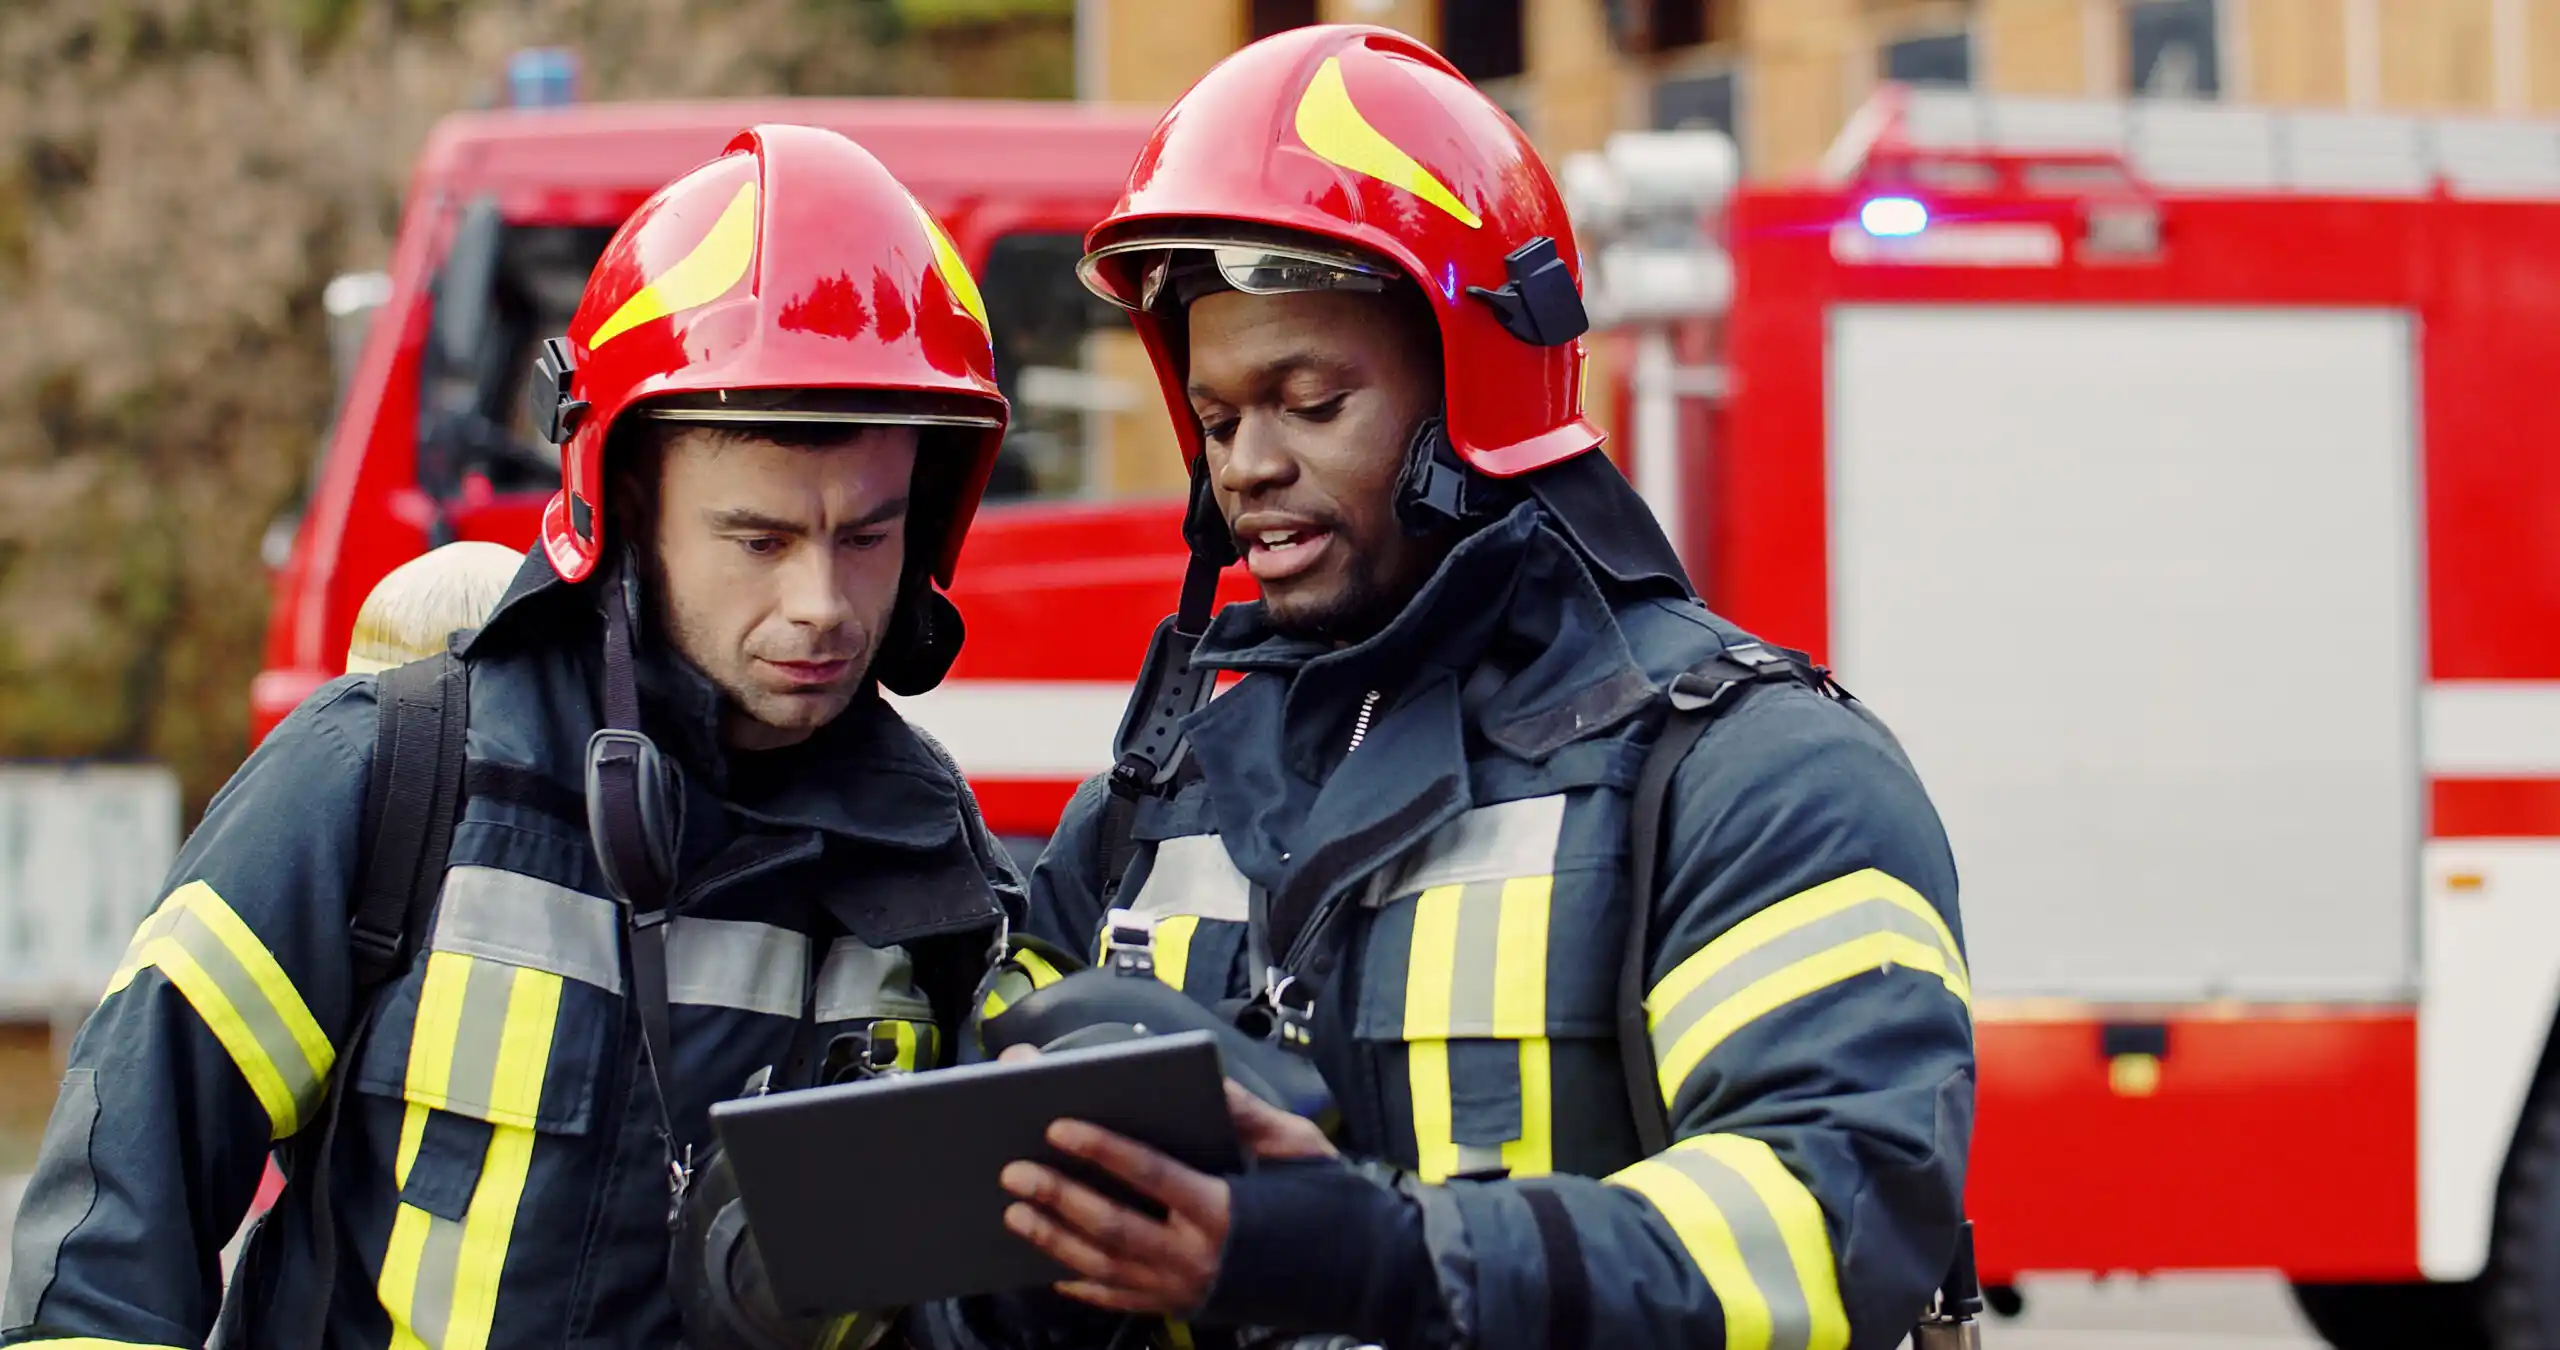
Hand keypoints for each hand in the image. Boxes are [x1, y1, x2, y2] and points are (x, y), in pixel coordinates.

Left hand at [993, 1044, 1336, 1315]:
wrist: (1367, 1275)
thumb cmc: (1333, 1205)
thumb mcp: (1295, 1148)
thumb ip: (1244, 1113)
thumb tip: (1202, 1078)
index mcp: (1224, 1208)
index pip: (1147, 1174)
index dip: (1100, 1148)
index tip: (1058, 1125)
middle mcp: (1199, 1255)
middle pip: (1110, 1226)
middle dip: (1056, 1197)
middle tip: (1013, 1170)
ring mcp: (1188, 1289)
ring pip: (1105, 1266)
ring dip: (1054, 1239)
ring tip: (1015, 1213)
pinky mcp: (1187, 1309)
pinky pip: (1123, 1301)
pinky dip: (1084, 1285)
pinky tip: (1053, 1268)